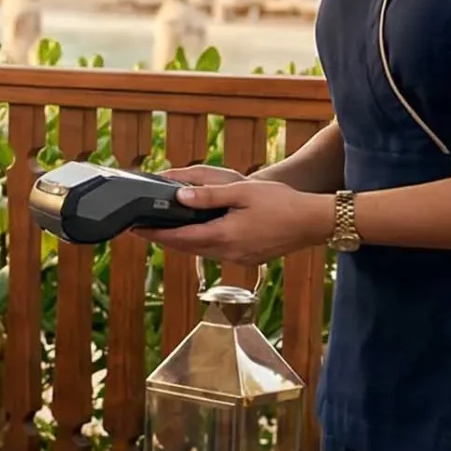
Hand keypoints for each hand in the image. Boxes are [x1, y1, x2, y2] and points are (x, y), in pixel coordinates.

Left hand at [139, 176, 333, 262]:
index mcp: (223, 236)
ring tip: (165, 231)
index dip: (155, 234)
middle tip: (143, 230)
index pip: (178, 238)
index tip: (136, 229)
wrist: (314, 222)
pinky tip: (199, 235)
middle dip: (163, 239)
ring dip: (182, 243)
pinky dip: (201, 244)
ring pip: (201, 252)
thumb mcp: (242, 192)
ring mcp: (239, 258)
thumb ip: (209, 196)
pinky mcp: (249, 258)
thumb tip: (179, 197)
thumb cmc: (282, 203)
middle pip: (186, 248)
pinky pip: (217, 253)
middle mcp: (228, 253)